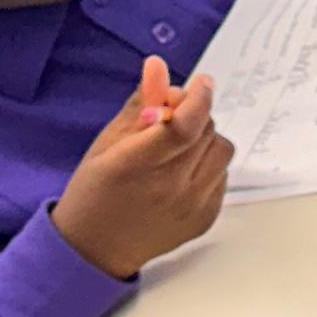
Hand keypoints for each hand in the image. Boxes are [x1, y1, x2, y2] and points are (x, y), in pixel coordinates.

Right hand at [51, 56, 232, 279]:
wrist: (96, 249)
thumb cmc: (94, 191)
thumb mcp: (106, 143)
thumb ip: (140, 105)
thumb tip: (159, 67)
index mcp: (137, 165)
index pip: (185, 125)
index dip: (198, 98)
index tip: (202, 82)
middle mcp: (170, 187)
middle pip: (206, 131)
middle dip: (194, 115)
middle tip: (171, 119)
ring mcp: (192, 206)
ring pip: (221, 150)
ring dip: (205, 139)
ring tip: (177, 147)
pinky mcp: (205, 219)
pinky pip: (222, 176)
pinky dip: (207, 165)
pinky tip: (182, 172)